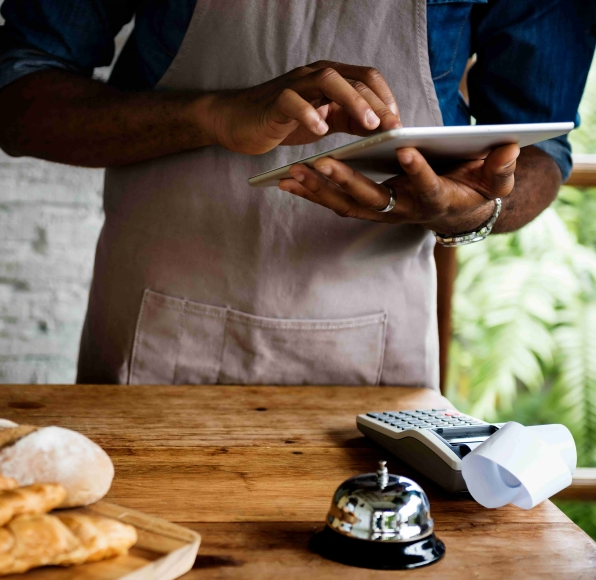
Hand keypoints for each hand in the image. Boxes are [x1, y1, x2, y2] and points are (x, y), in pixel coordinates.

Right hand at [200, 61, 402, 154]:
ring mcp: (294, 85)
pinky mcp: (274, 101)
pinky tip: (321, 130)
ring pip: (328, 80)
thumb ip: (349, 120)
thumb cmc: (282, 121)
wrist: (237, 121)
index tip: (398, 121)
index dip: (385, 96)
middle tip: (391, 125)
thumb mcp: (323, 120)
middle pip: (352, 77)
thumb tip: (384, 126)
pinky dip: (310, 114)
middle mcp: (313, 75)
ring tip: (367, 125)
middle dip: (376, 101)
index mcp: (329, 78)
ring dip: (352, 101)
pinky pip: (293, 101)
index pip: (365, 77)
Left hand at [278, 144, 520, 233]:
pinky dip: (311, 194)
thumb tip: (510, 147)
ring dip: (318, 190)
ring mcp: (383, 213)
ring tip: (292, 172)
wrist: (459, 213)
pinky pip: (334, 204)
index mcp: (437, 200)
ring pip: (346, 204)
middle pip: (373, 199)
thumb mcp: (495, 179)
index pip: (428, 186)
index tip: (407, 149)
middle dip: (346, 181)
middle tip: (323, 162)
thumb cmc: (477, 188)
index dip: (419, 171)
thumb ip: (500, 167)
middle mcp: (405, 211)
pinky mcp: (367, 210)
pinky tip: (287, 181)